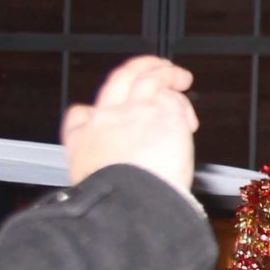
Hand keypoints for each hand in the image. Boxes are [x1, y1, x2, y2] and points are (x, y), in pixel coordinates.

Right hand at [60, 55, 197, 198]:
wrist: (129, 201)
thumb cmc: (118, 203)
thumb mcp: (96, 186)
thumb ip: (106, 171)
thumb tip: (120, 181)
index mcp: (82, 140)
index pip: (80, 116)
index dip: (90, 112)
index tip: (103, 113)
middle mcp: (105, 118)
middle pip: (119, 80)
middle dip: (137, 68)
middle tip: (153, 67)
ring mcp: (134, 110)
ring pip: (147, 78)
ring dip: (165, 73)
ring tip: (180, 76)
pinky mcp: (163, 112)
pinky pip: (174, 98)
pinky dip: (182, 106)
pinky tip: (190, 120)